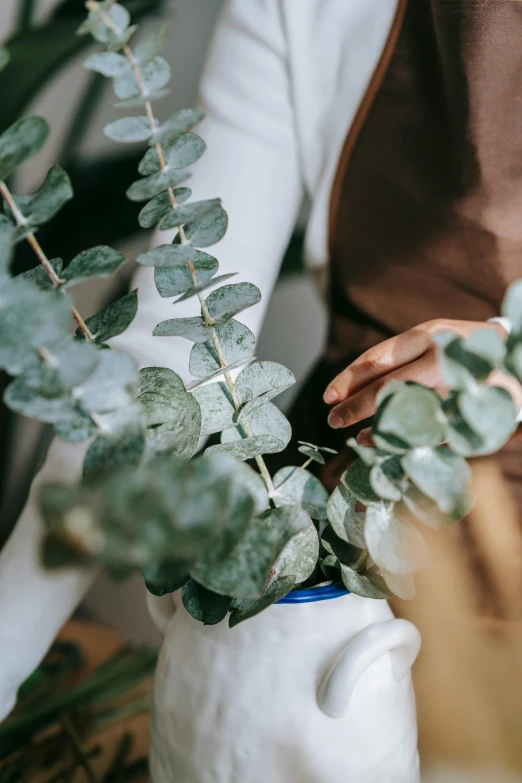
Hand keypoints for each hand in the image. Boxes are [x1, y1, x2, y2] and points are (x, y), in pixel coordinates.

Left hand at [323, 318, 518, 435]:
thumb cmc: (465, 351)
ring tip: (356, 436)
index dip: (348, 379)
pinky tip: (386, 444)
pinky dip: (407, 439)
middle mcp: (442, 356)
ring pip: (408, 410)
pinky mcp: (475, 409)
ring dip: (377, 427)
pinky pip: (433, 430)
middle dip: (354, 406)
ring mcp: (460, 384)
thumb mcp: (434, 342)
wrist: (520, 356)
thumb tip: (349, 392)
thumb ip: (398, 362)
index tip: (328, 396)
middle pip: (387, 386)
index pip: (377, 358)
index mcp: (428, 335)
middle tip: (332, 419)